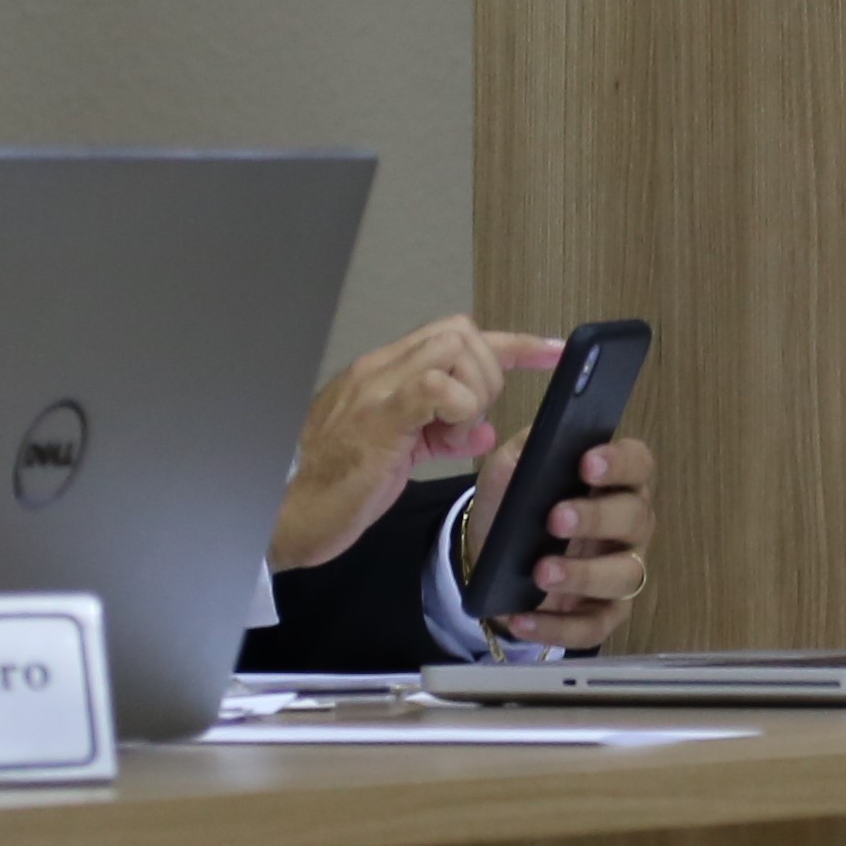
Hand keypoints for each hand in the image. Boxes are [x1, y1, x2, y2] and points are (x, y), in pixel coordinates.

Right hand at [268, 317, 554, 572]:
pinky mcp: (380, 417)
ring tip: (454, 434)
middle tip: (473, 421)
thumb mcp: (400, 453)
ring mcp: (377, 388)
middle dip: (489, 372)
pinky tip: (450, 438)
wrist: (291, 514)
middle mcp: (379, 368)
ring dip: (475, 391)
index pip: (455, 335)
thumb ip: (440, 433)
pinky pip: (437, 387)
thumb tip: (481, 427)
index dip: (512, 342)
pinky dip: (459, 408)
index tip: (554, 351)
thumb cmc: (341, 486)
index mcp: (383, 372)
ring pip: (454, 349)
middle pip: (462, 331)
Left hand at [457, 429, 657, 652]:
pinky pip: (594, 627)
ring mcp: (620, 572)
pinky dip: (558, 627)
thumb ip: (522, 456)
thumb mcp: (509, 472)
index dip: (620, 462)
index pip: (637, 464)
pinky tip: (522, 618)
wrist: (490, 558)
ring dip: (584, 574)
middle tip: (555, 518)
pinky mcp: (604, 614)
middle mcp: (629, 527)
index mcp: (614, 482)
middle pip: (636, 518)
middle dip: (598, 517)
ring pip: (624, 575)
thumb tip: (533, 454)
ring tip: (540, 572)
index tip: (586, 463)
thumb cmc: (514, 506)